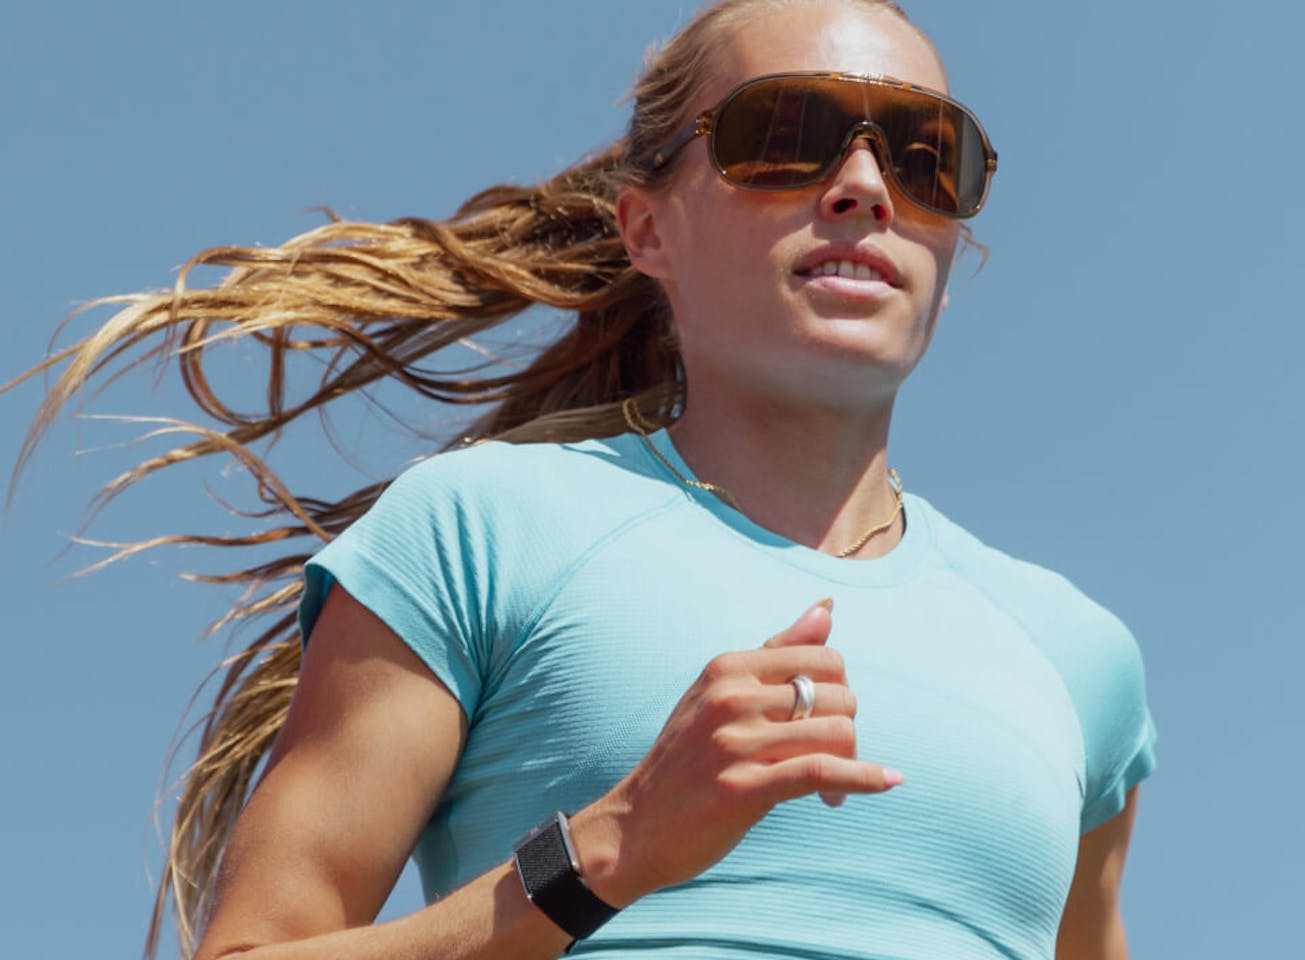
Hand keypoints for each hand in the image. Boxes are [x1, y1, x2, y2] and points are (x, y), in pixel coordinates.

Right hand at [569, 599, 902, 907]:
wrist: (637, 827)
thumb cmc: (686, 760)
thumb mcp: (720, 693)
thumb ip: (777, 650)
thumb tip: (827, 607)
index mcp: (726, 667)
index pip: (822, 657)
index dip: (840, 690)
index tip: (826, 724)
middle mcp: (730, 696)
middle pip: (837, 695)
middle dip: (848, 730)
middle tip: (832, 762)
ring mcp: (735, 742)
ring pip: (837, 731)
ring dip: (852, 763)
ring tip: (833, 790)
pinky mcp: (743, 788)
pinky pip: (823, 771)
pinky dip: (865, 777)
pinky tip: (889, 782)